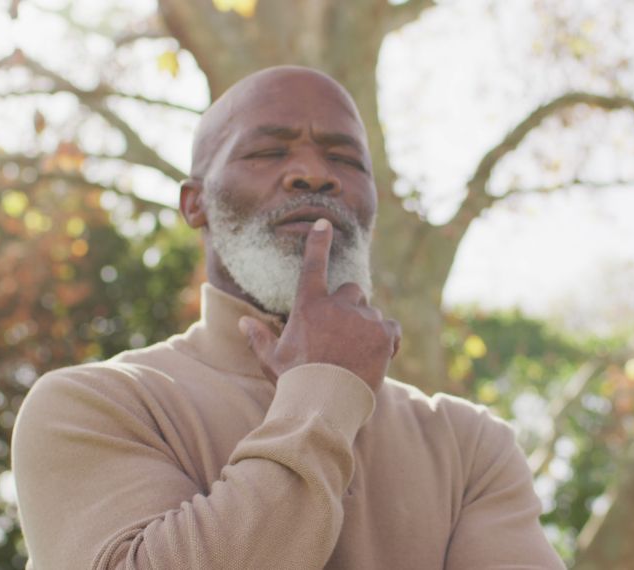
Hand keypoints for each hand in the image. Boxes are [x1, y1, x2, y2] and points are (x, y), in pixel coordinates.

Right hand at [240, 218, 401, 391]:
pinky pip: (391, 329)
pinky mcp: (383, 333)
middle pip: (353, 291)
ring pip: (371, 313)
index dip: (319, 242)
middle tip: (344, 333)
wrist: (324, 404)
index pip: (312, 266)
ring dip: (367, 327)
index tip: (325, 223)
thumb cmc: (295, 382)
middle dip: (351, 306)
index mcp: (308, 306)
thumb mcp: (271, 359)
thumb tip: (242, 321)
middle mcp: (337, 306)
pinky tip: (379, 357)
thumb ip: (259, 337)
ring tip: (356, 356)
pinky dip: (388, 340)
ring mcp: (362, 318)